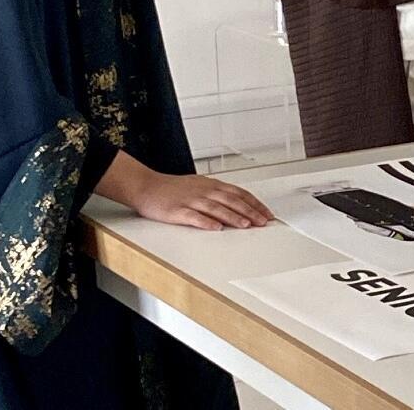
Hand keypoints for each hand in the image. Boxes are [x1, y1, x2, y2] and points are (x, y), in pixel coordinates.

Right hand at [136, 171, 274, 231]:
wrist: (147, 186)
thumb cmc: (174, 189)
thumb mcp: (200, 186)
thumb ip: (218, 195)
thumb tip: (238, 204)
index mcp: (211, 185)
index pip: (238, 193)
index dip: (254, 203)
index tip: (266, 213)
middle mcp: (204, 191)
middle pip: (231, 200)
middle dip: (249, 211)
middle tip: (263, 222)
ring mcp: (191, 200)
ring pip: (216, 208)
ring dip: (232, 216)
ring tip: (246, 225)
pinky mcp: (177, 211)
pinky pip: (193, 216)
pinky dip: (206, 222)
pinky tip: (216, 228)